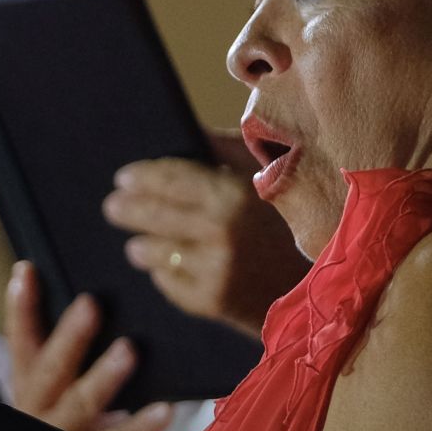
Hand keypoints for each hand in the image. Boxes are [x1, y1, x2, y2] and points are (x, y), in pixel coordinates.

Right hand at [5, 261, 172, 430]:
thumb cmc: (77, 425)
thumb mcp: (65, 391)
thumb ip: (74, 357)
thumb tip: (101, 304)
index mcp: (31, 387)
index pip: (21, 342)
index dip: (21, 308)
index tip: (26, 271)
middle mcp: (40, 411)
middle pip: (50, 371)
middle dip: (69, 337)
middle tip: (89, 305)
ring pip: (80, 406)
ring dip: (103, 377)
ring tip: (127, 351)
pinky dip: (140, 427)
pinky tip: (163, 410)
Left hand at [102, 157, 309, 337]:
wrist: (319, 287)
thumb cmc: (290, 224)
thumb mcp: (266, 176)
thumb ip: (226, 150)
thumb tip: (187, 128)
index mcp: (234, 194)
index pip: (172, 179)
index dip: (143, 177)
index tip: (124, 177)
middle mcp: (221, 232)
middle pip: (154, 215)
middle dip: (127, 209)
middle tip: (113, 206)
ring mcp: (215, 269)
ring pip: (155, 252)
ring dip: (141, 246)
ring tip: (136, 244)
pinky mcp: (212, 302)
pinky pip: (169, 283)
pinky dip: (164, 274)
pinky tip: (164, 268)